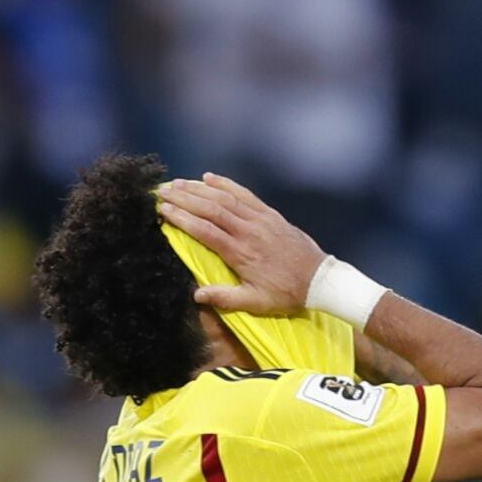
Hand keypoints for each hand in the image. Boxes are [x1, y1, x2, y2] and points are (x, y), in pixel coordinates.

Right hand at [154, 172, 325, 318]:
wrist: (318, 279)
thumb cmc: (285, 293)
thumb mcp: (256, 303)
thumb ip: (226, 298)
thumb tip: (196, 295)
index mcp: (241, 253)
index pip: (206, 231)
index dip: (183, 219)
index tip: (164, 210)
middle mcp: (248, 231)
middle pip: (211, 209)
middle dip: (185, 198)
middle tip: (162, 191)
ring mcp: (260, 219)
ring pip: (225, 198)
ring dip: (199, 189)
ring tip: (178, 183)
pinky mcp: (269, 214)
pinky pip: (244, 194)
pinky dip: (225, 184)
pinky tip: (209, 178)